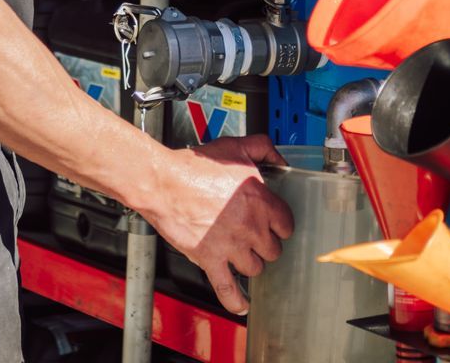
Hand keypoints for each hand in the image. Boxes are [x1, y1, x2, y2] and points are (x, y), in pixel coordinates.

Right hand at [139, 135, 292, 313]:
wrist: (164, 183)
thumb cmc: (195, 166)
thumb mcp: (235, 147)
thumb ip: (264, 149)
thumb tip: (280, 161)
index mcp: (259, 200)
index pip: (286, 225)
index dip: (279, 225)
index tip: (272, 224)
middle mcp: (250, 226)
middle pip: (273, 250)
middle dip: (265, 244)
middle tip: (254, 237)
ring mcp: (231, 246)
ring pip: (255, 268)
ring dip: (250, 263)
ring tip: (242, 255)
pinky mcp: (210, 259)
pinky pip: (228, 288)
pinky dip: (236, 300)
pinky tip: (242, 303)